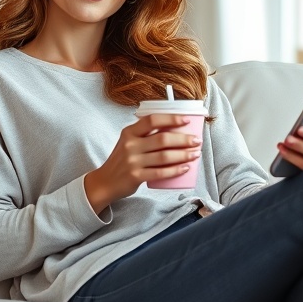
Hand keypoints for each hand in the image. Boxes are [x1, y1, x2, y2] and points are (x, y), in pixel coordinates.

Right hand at [84, 114, 201, 213]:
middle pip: (162, 139)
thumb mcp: (128, 143)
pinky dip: (175, 170)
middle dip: (183, 139)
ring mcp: (132, 161)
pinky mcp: (136, 176)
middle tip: (197, 141)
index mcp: (129, 132)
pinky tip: (185, 168)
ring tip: (195, 154)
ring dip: (183, 154)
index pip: (152, 120)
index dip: (171, 118)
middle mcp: (130, 145)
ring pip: (164, 156)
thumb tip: (175, 129)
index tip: (186, 120)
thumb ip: (145, 135)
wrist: (105, 182)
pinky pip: (160, 172)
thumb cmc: (122, 161)